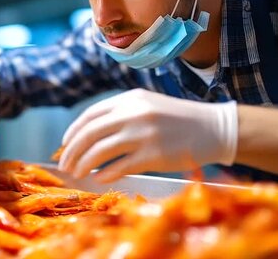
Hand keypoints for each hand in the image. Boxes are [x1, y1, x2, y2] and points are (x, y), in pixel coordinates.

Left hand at [58, 89, 237, 181]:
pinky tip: (98, 178)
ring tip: (76, 173)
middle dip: (72, 151)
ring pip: (100, 151)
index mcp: (129, 99)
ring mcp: (143, 135)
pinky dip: (104, 173)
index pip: (90, 115)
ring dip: (83, 164)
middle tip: (64, 165)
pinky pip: (119, 167)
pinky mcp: (153, 156)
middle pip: (90, 134)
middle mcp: (133, 114)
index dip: (73, 131)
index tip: (64, 144)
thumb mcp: (147, 104)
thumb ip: (120, 113)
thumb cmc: (177, 119)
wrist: (213, 128)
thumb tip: (88, 134)